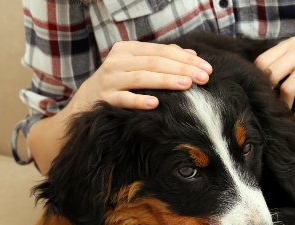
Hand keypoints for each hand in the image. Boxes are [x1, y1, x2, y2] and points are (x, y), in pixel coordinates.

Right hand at [72, 41, 212, 110]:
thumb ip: (163, 59)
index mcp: (128, 49)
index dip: (186, 59)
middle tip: (203, 78)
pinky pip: (124, 99)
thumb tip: (192, 55)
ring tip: (187, 85)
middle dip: (182, 70)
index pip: (162, 51)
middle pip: (155, 63)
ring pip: (141, 78)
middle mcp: (118, 61)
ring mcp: (110, 80)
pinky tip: (156, 103)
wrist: (87, 101)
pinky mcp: (105, 99)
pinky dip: (139, 101)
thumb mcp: (138, 66)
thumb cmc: (120, 82)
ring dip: (166, 81)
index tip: (207, 69)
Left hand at [254, 37, 294, 118]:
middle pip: (272, 74)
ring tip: (286, 112)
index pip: (263, 61)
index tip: (261, 93)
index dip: (259, 80)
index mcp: (292, 44)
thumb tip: (258, 85)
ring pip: (288, 88)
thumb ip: (282, 65)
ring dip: (285, 105)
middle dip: (269, 93)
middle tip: (271, 105)